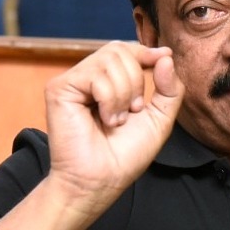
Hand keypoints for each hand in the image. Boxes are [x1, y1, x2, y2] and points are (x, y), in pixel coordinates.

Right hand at [43, 41, 184, 218]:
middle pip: (120, 49)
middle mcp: (89, 77)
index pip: (126, 50)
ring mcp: (73, 81)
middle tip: (134, 109)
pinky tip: (106, 120)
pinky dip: (110, 99)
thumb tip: (166, 56)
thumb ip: (169, 88)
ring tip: (117, 119)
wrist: (102, 181)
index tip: (165, 56)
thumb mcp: (160, 118)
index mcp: (109, 81)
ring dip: (124, 93)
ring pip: (110, 60)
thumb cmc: (126, 154)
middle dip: (137, 79)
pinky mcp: (59, 88)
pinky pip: (96, 76)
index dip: (146, 51)